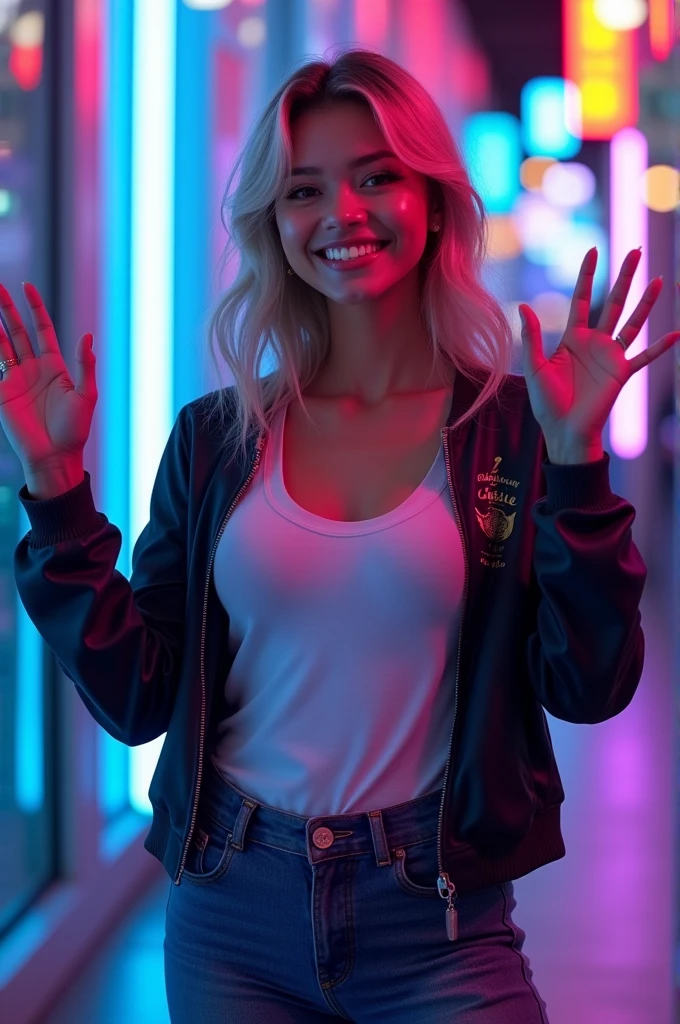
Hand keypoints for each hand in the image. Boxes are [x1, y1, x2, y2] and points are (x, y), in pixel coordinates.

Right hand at [0, 282, 97, 472]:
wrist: (56, 456)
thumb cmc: (75, 430)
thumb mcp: (86, 395)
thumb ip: (86, 365)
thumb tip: (88, 336)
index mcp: (54, 366)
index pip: (41, 329)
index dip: (34, 307)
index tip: (26, 286)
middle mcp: (33, 369)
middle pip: (16, 331)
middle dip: (6, 309)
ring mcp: (15, 380)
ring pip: (0, 345)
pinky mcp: (2, 393)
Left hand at [518, 248, 679, 446]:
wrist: (564, 431)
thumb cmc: (546, 402)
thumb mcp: (535, 367)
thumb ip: (532, 337)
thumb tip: (524, 307)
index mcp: (572, 338)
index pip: (581, 299)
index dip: (586, 275)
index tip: (593, 250)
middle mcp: (594, 342)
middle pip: (612, 302)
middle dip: (624, 277)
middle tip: (636, 252)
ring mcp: (610, 356)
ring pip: (632, 322)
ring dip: (646, 302)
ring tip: (659, 280)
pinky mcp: (622, 373)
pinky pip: (645, 357)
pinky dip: (660, 347)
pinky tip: (676, 334)